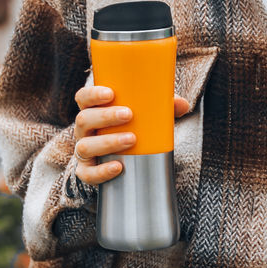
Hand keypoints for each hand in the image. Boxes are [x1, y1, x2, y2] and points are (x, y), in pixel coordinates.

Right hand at [72, 86, 191, 186]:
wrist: (124, 163)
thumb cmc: (130, 129)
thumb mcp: (143, 117)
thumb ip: (161, 108)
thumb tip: (183, 104)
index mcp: (93, 111)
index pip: (83, 98)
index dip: (92, 94)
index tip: (111, 93)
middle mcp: (84, 130)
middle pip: (84, 120)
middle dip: (105, 116)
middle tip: (128, 114)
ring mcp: (83, 152)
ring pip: (85, 146)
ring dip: (108, 142)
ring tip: (131, 139)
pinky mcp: (87, 171)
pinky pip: (88, 174)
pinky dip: (102, 171)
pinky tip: (118, 167)